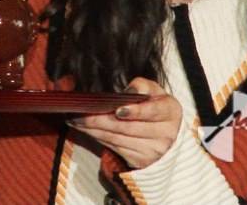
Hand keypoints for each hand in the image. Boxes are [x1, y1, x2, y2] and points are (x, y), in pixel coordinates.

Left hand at [67, 77, 181, 168]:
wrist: (166, 134)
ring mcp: (153, 150)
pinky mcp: (140, 160)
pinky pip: (114, 147)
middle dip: (101, 120)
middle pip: (128, 127)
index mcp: (171, 111)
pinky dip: (97, 137)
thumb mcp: (154, 92)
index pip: (152, 111)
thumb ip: (142, 86)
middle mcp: (165, 134)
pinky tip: (85, 129)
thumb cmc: (155, 107)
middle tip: (81, 112)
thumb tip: (128, 91)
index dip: (135, 111)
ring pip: (117, 138)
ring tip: (76, 119)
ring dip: (93, 129)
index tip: (118, 110)